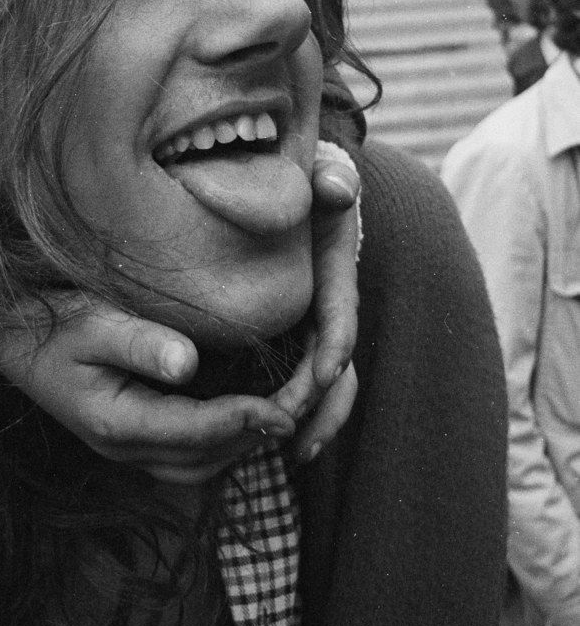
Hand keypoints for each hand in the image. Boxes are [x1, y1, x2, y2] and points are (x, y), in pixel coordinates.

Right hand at [0, 299, 295, 484]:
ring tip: (280, 419)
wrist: (3, 341)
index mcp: (116, 423)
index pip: (196, 431)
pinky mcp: (127, 440)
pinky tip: (241, 420)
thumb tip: (188, 363)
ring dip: (240, 448)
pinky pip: (186, 459)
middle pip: (205, 460)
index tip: (286, 407)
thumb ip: (137, 342)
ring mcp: (124, 450)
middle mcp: (123, 449)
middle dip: (253, 439)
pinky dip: (220, 446)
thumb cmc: (45, 324)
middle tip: (300, 412)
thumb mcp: (88, 321)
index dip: (245, 420)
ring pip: (198, 468)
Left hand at [273, 144, 360, 461]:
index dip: (333, 344)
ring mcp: (316, 326)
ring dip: (318, 421)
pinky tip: (284, 445)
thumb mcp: (317, 172)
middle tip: (293, 430)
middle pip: (337, 362)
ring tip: (297, 454)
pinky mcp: (296, 339)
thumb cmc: (302, 180)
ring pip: (329, 384)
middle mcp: (332, 305)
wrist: (295, 189)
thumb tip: (337, 187)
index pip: (340, 312)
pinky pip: (305, 383)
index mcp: (336, 270)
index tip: (321, 374)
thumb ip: (329, 177)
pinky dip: (301, 415)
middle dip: (320, 401)